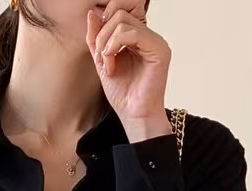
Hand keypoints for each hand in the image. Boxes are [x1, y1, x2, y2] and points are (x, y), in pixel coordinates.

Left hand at [86, 2, 172, 139]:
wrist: (134, 116)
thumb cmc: (123, 95)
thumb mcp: (102, 61)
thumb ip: (96, 38)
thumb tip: (91, 14)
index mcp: (138, 37)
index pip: (118, 13)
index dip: (102, 27)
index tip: (98, 51)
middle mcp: (149, 36)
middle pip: (119, 13)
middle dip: (102, 35)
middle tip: (101, 58)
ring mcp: (155, 41)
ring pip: (122, 21)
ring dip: (106, 43)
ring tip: (107, 64)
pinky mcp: (159, 49)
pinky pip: (131, 33)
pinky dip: (114, 47)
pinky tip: (112, 65)